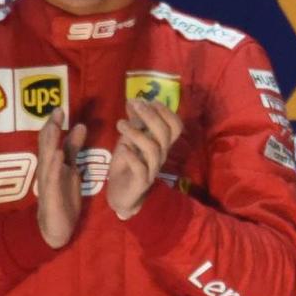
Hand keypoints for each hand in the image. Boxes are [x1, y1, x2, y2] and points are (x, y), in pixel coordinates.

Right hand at [36, 108, 86, 248]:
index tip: (60, 108)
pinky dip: (55, 166)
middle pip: (47, 146)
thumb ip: (74, 149)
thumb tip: (80, 125)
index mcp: (54, 164)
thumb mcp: (72, 169)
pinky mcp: (52, 195)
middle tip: (57, 110)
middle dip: (51, 128)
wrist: (57, 228)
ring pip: (47, 160)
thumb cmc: (63, 197)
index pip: (52, 140)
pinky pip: (53, 179)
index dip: (55, 124)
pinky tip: (58, 155)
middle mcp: (48, 170)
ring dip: (50, 143)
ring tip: (54, 127)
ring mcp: (48, 183)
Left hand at [107, 99, 183, 219]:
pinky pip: (140, 167)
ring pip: (152, 149)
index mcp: (161, 144)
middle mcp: (161, 155)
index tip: (150, 101)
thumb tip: (133, 101)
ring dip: (136, 133)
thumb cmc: (128, 165)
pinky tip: (122, 148)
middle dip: (150, 116)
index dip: (167, 112)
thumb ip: (133, 123)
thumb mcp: (128, 140)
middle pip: (164, 134)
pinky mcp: (141, 182)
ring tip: (120, 124)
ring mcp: (152, 169)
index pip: (176, 127)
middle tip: (135, 105)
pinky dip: (131, 155)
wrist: (121, 195)